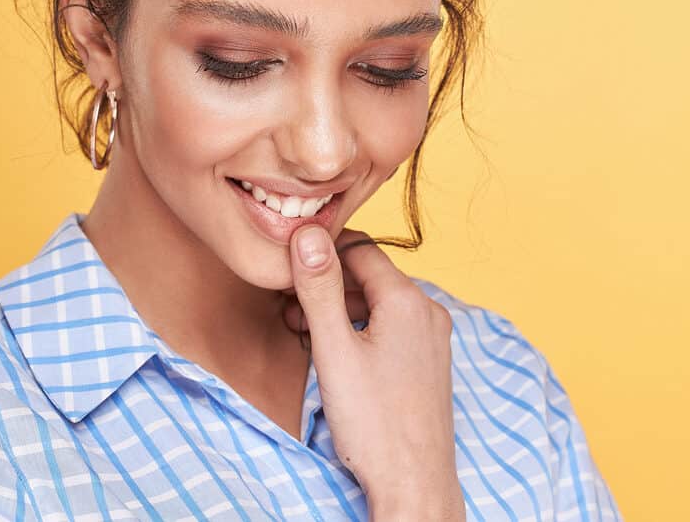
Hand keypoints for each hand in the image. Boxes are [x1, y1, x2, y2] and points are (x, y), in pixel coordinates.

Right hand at [287, 224, 463, 521]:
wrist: (414, 484)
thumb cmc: (374, 424)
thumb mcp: (334, 350)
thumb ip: (319, 289)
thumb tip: (306, 235)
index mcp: (408, 301)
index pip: (359, 248)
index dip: (320, 253)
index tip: (288, 268)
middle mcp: (429, 312)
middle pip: (368, 276)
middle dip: (325, 286)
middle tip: (288, 308)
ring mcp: (433, 339)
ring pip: (377, 303)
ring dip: (338, 310)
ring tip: (302, 333)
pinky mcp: (428, 362)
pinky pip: (389, 327)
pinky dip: (358, 330)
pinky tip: (332, 352)